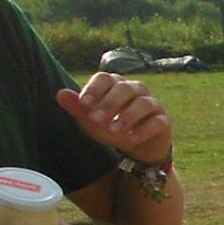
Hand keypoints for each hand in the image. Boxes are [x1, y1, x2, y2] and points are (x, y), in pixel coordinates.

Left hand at [56, 74, 172, 163]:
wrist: (137, 146)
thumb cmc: (112, 127)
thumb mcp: (91, 120)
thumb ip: (78, 108)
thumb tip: (60, 94)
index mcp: (116, 85)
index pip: (106, 78)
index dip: (95, 88)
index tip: (84, 104)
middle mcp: (136, 90)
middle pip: (125, 88)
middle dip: (109, 104)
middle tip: (96, 120)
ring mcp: (153, 104)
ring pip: (143, 103)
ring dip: (127, 117)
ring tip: (113, 131)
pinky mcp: (164, 121)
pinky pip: (157, 121)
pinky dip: (144, 130)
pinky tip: (131, 139)